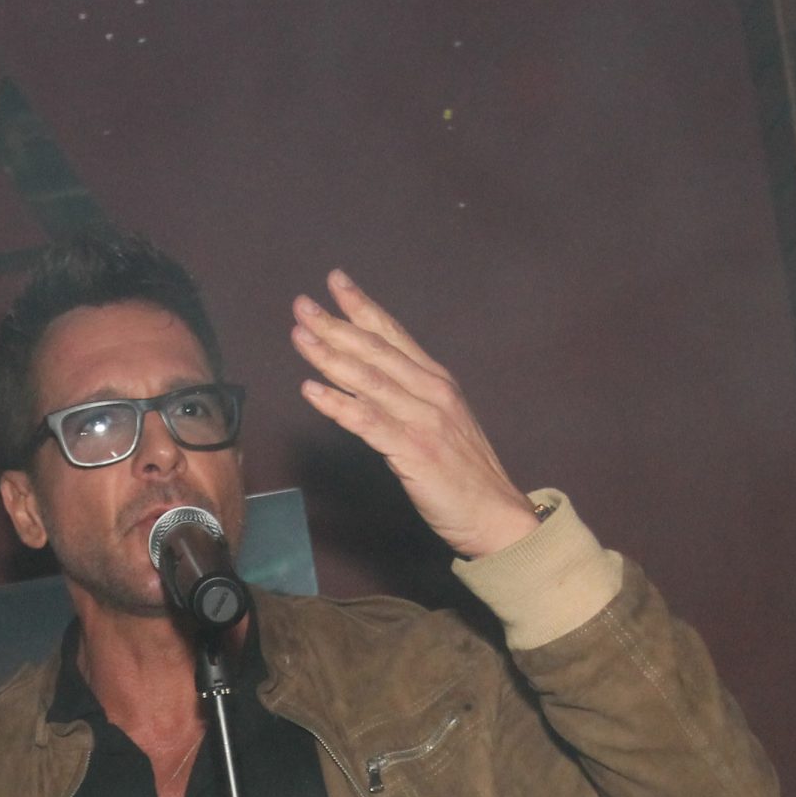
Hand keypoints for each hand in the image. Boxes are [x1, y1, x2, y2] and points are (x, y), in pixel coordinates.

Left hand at [291, 269, 540, 560]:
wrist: (495, 514)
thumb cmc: (465, 475)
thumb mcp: (441, 423)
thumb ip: (409, 399)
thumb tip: (367, 383)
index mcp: (437, 381)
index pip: (393, 334)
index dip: (362, 306)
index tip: (335, 282)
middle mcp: (431, 392)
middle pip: (375, 350)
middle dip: (335, 325)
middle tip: (302, 305)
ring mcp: (423, 420)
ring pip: (368, 379)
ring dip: (330, 356)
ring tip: (300, 336)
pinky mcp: (414, 450)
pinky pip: (368, 422)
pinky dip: (338, 404)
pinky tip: (312, 390)